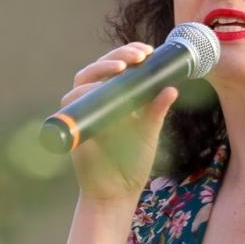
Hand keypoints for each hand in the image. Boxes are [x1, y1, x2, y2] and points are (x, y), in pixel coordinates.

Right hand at [59, 43, 178, 206]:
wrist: (118, 192)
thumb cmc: (132, 162)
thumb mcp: (149, 132)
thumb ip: (156, 110)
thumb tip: (172, 88)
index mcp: (114, 97)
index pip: (116, 66)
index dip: (129, 53)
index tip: (148, 51)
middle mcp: (96, 101)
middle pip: (98, 67)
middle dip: (117, 55)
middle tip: (137, 56)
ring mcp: (83, 112)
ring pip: (82, 79)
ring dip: (100, 69)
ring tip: (121, 67)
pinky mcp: (73, 126)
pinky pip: (72, 103)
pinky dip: (84, 93)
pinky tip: (100, 89)